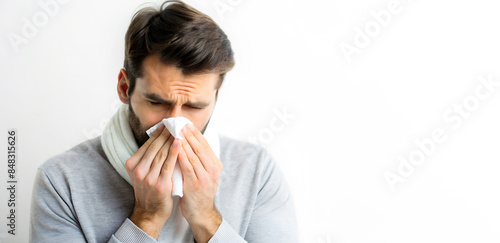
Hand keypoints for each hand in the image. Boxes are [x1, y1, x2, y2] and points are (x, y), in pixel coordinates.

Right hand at [124, 124, 181, 238]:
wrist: (149, 213)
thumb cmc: (149, 190)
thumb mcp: (142, 172)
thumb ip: (147, 158)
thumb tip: (159, 138)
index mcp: (132, 164)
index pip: (147, 145)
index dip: (157, 133)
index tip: (166, 124)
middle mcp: (138, 170)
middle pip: (154, 147)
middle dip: (166, 133)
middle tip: (175, 123)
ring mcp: (148, 177)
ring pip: (162, 153)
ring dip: (171, 139)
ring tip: (179, 130)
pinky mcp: (160, 184)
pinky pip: (168, 164)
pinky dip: (174, 152)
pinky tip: (180, 143)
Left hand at [178, 123, 222, 242]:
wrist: (201, 212)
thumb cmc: (199, 191)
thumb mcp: (204, 173)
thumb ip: (200, 159)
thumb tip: (190, 140)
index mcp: (216, 165)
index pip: (205, 144)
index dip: (195, 133)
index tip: (186, 123)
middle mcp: (213, 170)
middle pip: (199, 147)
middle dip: (188, 134)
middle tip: (179, 123)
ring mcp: (205, 178)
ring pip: (193, 155)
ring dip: (184, 142)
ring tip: (175, 131)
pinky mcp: (195, 185)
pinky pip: (187, 167)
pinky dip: (181, 156)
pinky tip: (175, 148)